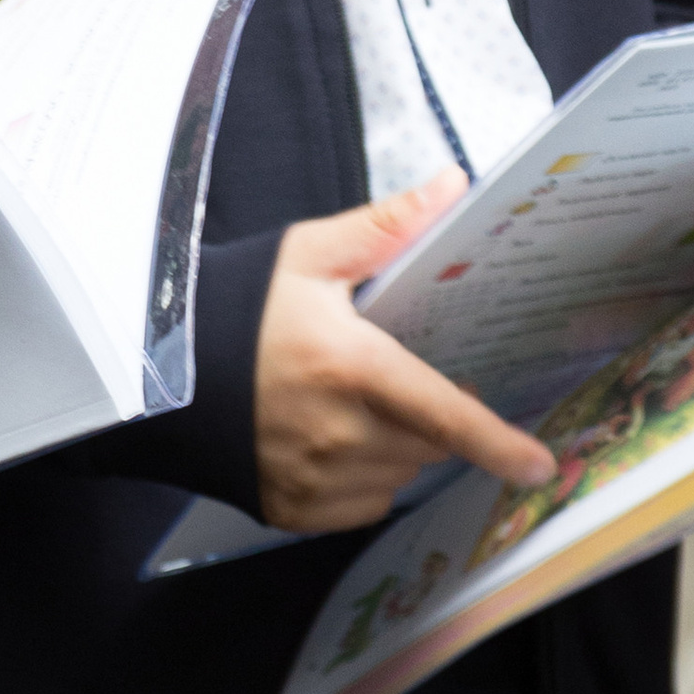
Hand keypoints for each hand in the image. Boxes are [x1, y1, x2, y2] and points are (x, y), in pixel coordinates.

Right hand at [254, 172, 557, 533]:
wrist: (154, 367)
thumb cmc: (234, 306)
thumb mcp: (308, 255)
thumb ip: (387, 226)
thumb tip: (453, 184)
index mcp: (353, 368)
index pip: (446, 417)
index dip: (499, 445)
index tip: (539, 465)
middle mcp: (339, 434)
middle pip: (429, 444)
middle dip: (428, 415)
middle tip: (396, 378)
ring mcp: (313, 479)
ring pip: (398, 475)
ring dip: (396, 446)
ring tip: (353, 405)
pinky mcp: (291, 509)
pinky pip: (360, 504)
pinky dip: (361, 478)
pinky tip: (330, 440)